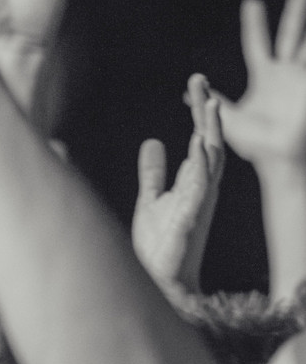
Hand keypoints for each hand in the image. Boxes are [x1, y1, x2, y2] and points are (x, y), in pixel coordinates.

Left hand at [131, 74, 224, 293]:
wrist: (159, 283)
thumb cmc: (159, 246)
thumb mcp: (151, 200)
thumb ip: (154, 173)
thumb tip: (153, 142)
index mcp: (194, 182)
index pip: (201, 138)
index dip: (201, 111)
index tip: (197, 84)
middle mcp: (202, 189)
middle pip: (209, 141)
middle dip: (206, 111)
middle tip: (199, 80)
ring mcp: (200, 203)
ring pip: (212, 160)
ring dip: (210, 131)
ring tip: (209, 103)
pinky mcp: (193, 219)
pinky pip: (203, 187)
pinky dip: (202, 165)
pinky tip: (198, 143)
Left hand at [212, 0, 305, 171]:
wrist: (280, 159)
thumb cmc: (255, 145)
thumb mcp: (229, 120)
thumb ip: (212, 103)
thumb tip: (188, 92)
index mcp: (265, 77)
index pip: (256, 44)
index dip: (254, 24)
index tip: (251, 3)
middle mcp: (285, 73)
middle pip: (290, 36)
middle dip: (295, 15)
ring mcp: (301, 78)